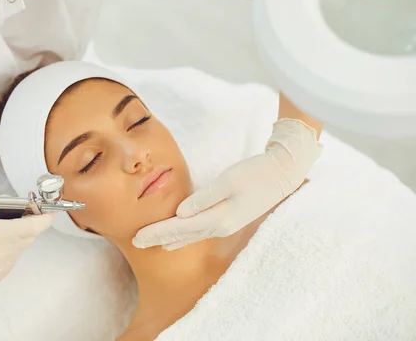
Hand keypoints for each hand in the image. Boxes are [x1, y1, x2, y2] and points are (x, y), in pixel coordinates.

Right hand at [0, 207, 53, 283]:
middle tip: (24, 215)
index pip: (34, 227)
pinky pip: (11, 260)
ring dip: (17, 239)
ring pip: (21, 249)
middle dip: (29, 225)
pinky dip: (8, 251)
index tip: (50, 212)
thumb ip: (8, 210)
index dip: (44, 218)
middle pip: (29, 238)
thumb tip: (29, 209)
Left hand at [133, 119, 321, 249]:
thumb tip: (181, 213)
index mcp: (217, 219)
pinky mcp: (228, 219)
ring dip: (169, 239)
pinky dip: (183, 236)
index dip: (156, 232)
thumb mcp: (227, 181)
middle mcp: (219, 227)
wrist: (282, 173)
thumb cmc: (255, 173)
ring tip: (151, 243)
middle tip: (135, 242)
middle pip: (181, 236)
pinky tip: (176, 238)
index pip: (179, 228)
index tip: (136, 236)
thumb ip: (203, 199)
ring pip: (190, 236)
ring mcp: (225, 225)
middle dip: (157, 238)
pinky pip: (199, 232)